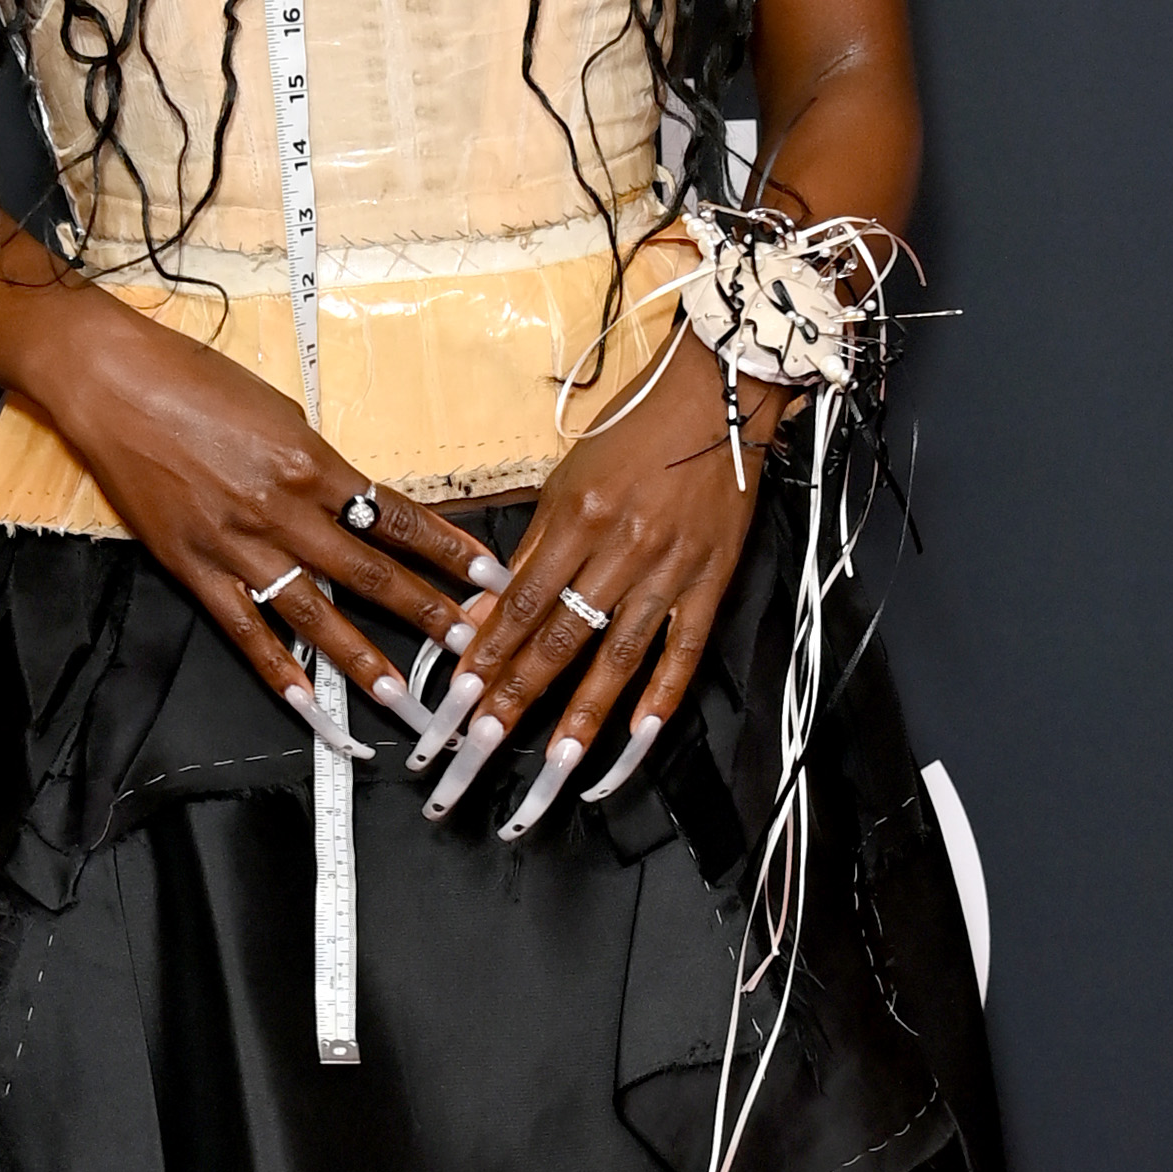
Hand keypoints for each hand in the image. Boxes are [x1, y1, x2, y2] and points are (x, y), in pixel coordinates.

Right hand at [24, 294, 495, 741]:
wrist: (112, 383)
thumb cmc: (193, 380)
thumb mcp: (278, 409)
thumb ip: (315, 462)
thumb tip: (347, 497)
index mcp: (311, 462)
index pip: (396, 515)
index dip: (448, 551)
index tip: (489, 579)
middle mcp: (282, 509)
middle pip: (369, 571)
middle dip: (425, 613)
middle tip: (469, 649)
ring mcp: (238, 545)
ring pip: (315, 613)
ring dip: (362, 660)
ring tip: (403, 697)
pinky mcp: (194, 569)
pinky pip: (246, 630)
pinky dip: (277, 672)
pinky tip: (309, 706)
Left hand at [412, 317, 770, 835]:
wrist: (717, 398)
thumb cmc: (633, 435)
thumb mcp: (566, 481)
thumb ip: (529, 553)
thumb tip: (485, 616)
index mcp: (576, 519)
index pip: (521, 606)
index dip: (486, 661)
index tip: (454, 707)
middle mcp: (621, 549)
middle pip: (559, 642)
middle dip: (514, 704)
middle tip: (478, 755)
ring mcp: (670, 571)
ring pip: (617, 658)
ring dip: (581, 720)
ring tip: (550, 773)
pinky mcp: (712, 582)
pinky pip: (684, 652)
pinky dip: (659, 700)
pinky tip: (633, 743)